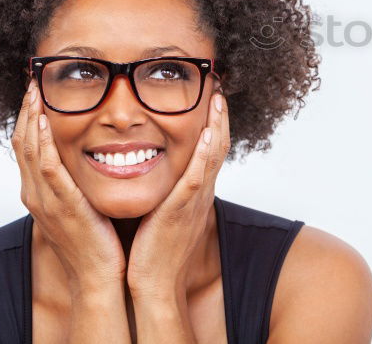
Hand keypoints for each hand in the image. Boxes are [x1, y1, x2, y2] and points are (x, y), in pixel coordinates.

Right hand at [12, 78, 126, 295]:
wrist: (98, 276)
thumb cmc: (96, 242)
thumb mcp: (83, 205)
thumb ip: (79, 183)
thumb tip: (92, 159)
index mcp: (41, 194)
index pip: (28, 149)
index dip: (30, 120)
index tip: (36, 94)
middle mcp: (36, 195)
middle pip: (23, 144)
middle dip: (27, 112)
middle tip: (32, 83)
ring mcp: (45, 201)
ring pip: (30, 151)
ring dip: (32, 120)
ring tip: (35, 93)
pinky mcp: (62, 205)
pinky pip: (48, 169)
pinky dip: (44, 143)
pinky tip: (45, 123)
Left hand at [126, 90, 230, 300]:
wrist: (154, 283)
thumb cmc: (153, 251)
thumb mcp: (163, 213)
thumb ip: (164, 192)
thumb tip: (152, 172)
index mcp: (195, 193)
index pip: (210, 151)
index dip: (214, 124)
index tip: (212, 99)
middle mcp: (200, 193)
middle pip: (218, 147)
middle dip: (219, 117)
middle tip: (219, 89)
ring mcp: (194, 200)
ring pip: (212, 157)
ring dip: (217, 126)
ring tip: (218, 100)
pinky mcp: (182, 210)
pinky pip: (197, 177)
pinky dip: (204, 155)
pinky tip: (207, 134)